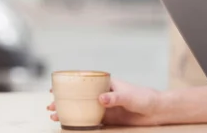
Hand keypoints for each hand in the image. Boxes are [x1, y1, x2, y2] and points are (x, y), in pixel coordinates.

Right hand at [47, 78, 162, 125]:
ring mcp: (104, 107)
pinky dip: (79, 122)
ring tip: (54, 116)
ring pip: (82, 108)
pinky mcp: (108, 118)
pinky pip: (90, 120)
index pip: (85, 81)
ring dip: (68, 112)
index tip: (55, 87)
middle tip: (50, 106)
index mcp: (107, 84)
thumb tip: (100, 99)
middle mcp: (103, 94)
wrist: (156, 111)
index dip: (69, 83)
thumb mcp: (129, 96)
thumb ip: (115, 98)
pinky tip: (69, 125)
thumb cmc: (145, 98)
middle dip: (63, 100)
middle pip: (79, 96)